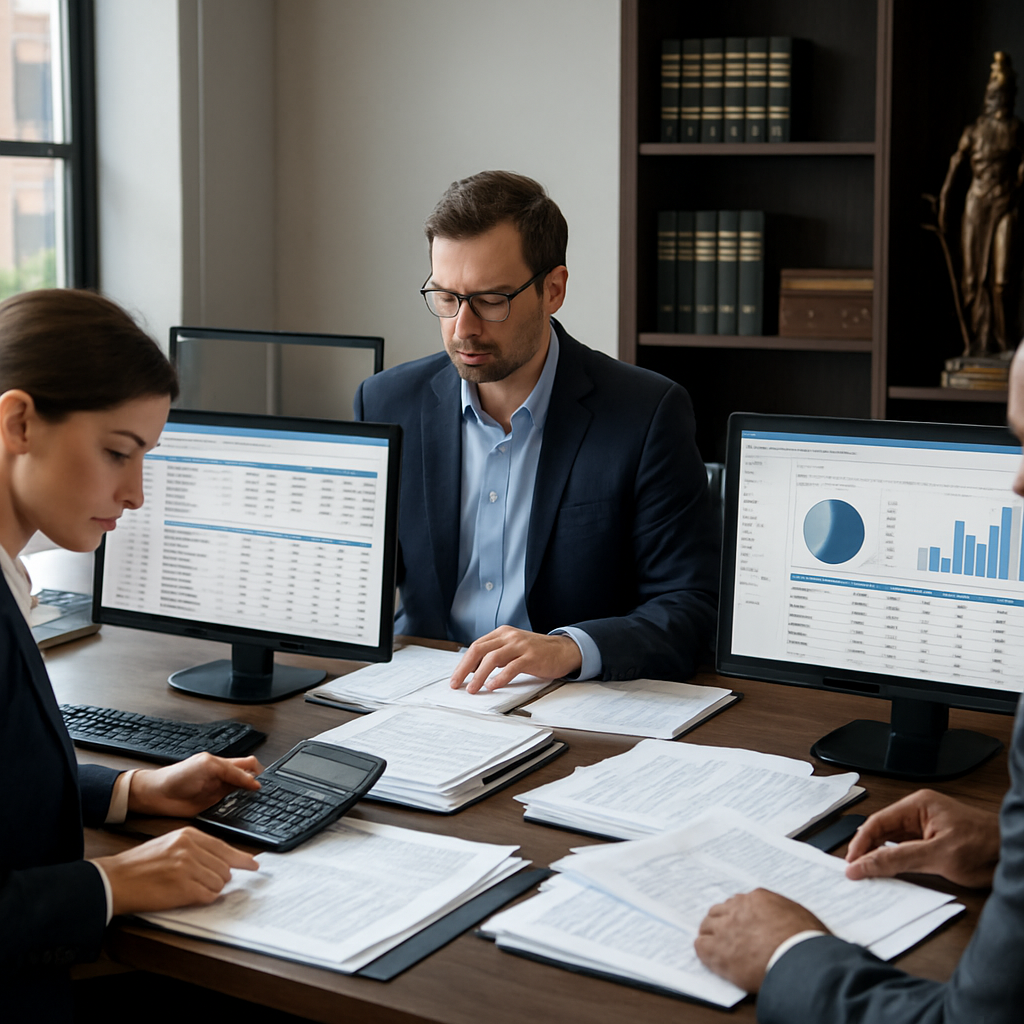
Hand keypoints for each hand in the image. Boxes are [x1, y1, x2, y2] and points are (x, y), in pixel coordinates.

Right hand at [94, 826, 257, 915]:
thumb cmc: (140, 864)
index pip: (224, 847)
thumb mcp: (170, 844)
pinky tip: (188, 896)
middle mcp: (191, 848)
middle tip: (203, 883)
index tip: (253, 865)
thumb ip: (196, 848)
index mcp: (189, 835)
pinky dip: (203, 899)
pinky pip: (208, 896)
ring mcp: (188, 868)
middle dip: (220, 878)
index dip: (241, 859)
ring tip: (188, 888)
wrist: (116, 879)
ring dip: (209, 889)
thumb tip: (222, 861)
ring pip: (219, 883)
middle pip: (225, 867)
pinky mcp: (184, 888)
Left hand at [128, 753, 261, 817]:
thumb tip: (253, 781)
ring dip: (248, 799)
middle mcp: (224, 779)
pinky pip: (231, 809)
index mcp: (224, 764)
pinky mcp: (213, 809)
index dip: (259, 772)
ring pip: (242, 796)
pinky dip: (237, 811)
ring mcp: (219, 795)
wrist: (157, 795)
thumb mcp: (208, 766)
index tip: (265, 782)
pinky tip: (240, 813)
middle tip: (263, 794)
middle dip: (257, 785)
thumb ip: (231, 771)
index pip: (249, 765)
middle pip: (248, 780)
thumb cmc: (177, 775)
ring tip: (254, 803)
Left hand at [449, 627, 580, 692]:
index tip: (456, 678)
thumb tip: (473, 670)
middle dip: (464, 669)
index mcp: (502, 633)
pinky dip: (500, 678)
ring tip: (473, 689)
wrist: (563, 650)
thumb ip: (495, 654)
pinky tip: (492, 686)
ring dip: (479, 675)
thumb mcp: (513, 648)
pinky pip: (511, 667)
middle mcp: (509, 637)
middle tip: (457, 684)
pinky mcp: (531, 657)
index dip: (463, 663)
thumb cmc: (536, 651)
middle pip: (479, 650)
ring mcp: (520, 646)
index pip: (476, 646)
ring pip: (492, 659)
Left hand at [695, 889, 827, 992]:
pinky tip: (710, 956)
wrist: (800, 961)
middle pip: (720, 911)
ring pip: (707, 926)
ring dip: (711, 934)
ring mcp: (726, 929)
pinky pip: (701, 946)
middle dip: (722, 922)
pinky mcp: (718, 951)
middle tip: (727, 936)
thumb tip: (783, 920)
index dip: (740, 916)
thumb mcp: (799, 916)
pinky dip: (704, 950)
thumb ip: (783, 912)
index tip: (744, 926)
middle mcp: (738, 909)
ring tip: (716, 946)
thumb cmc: (807, 942)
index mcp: (757, 898)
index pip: (739, 903)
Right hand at [845, 788, 999, 887]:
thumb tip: (865, 864)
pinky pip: (907, 851)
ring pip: (893, 843)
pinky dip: (897, 864)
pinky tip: (891, 875)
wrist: (1016, 856)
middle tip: (856, 872)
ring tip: (869, 875)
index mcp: (918, 805)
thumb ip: (897, 860)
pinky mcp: (934, 842)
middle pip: (883, 832)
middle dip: (868, 851)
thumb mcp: (938, 856)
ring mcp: (927, 827)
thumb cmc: (987, 848)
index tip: (851, 863)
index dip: (860, 844)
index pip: (878, 823)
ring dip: (882, 859)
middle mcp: (920, 813)